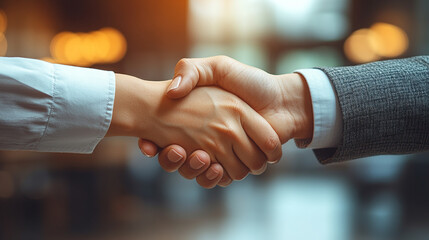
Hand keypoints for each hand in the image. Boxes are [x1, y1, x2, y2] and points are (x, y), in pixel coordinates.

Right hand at [107, 74, 281, 186]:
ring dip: (192, 169)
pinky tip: (212, 166)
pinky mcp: (236, 165)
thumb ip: (190, 71)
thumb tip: (170, 92)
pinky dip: (211, 177)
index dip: (156, 142)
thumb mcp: (217, 67)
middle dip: (174, 159)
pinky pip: (217, 178)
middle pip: (181, 158)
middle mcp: (210, 137)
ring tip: (196, 155)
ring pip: (197, 170)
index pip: (167, 135)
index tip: (151, 142)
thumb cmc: (252, 82)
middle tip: (175, 150)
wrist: (283, 100)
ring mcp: (224, 152)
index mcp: (199, 118)